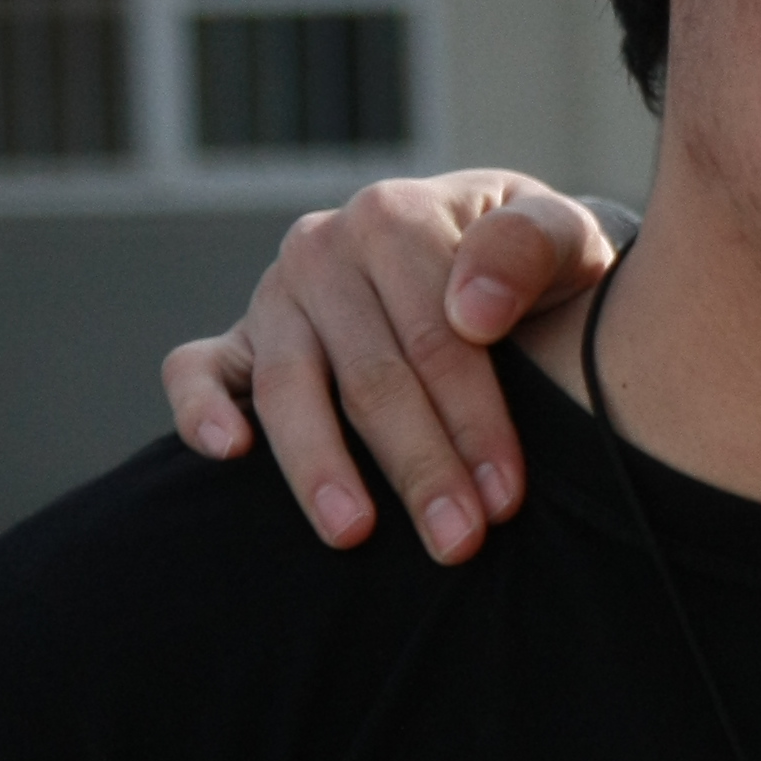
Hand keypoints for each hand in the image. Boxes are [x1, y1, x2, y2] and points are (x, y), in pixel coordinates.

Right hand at [160, 174, 617, 562]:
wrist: (491, 262)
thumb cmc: (534, 266)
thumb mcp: (565, 238)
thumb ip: (536, 247)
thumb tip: (474, 311)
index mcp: (398, 219)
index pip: (438, 338)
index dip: (475, 421)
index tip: (506, 497)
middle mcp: (325, 250)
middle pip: (370, 375)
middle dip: (416, 467)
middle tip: (455, 541)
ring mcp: (275, 295)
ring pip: (286, 386)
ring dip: (319, 466)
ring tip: (353, 534)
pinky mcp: (238, 337)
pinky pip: (195, 369)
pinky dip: (200, 408)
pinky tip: (230, 454)